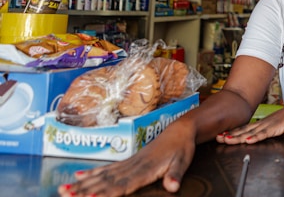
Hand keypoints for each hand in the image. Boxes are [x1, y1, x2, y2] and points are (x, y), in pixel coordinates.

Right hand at [57, 121, 195, 196]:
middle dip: (84, 189)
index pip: (122, 185)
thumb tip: (172, 187)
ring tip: (63, 189)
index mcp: (144, 170)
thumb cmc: (183, 148)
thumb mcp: (183, 162)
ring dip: (82, 183)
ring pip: (101, 176)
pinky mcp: (129, 161)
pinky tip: (78, 177)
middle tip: (64, 194)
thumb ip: (175, 175)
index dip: (106, 193)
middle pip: (105, 181)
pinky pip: (107, 169)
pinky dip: (92, 174)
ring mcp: (129, 163)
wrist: (181, 130)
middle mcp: (132, 167)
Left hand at [216, 99, 283, 144]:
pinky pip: (264, 134)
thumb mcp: (275, 126)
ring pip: (250, 132)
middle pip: (243, 130)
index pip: (244, 129)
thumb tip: (256, 136)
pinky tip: (248, 140)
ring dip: (237, 136)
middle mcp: (262, 124)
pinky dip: (255, 137)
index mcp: (261, 123)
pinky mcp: (275, 128)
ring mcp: (268, 125)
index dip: (232, 132)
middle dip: (229, 134)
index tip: (221, 135)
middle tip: (217, 137)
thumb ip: (265, 131)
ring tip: (227, 139)